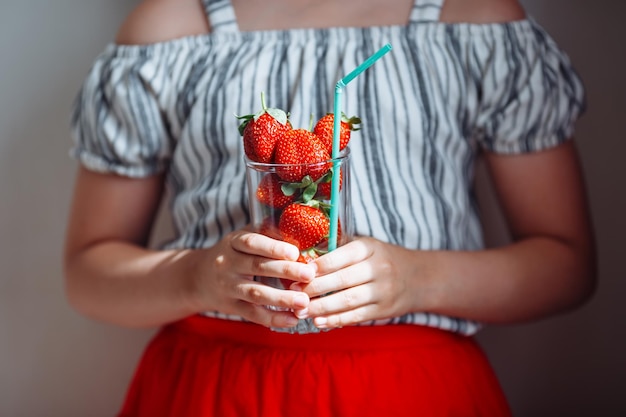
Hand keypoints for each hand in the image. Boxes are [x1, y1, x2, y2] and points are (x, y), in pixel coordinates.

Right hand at [188, 228, 315, 327]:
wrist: (198, 278)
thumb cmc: (233, 253)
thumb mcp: (242, 237)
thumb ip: (266, 232)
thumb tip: (301, 227)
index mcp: (233, 242)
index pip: (252, 242)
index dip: (273, 247)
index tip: (295, 252)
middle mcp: (228, 264)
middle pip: (257, 267)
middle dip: (285, 271)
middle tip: (309, 274)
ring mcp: (228, 287)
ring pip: (256, 293)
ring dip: (282, 298)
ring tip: (304, 302)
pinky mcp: (231, 306)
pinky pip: (253, 314)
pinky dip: (273, 318)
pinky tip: (292, 319)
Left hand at [291, 237, 418, 328]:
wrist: (417, 278)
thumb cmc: (380, 259)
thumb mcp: (366, 246)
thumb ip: (339, 249)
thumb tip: (304, 258)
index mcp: (370, 248)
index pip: (341, 256)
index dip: (318, 266)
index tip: (299, 273)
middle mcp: (378, 268)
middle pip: (342, 280)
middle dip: (314, 288)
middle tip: (293, 294)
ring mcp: (383, 291)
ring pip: (347, 301)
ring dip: (321, 308)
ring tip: (301, 311)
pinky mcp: (383, 310)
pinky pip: (356, 317)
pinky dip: (335, 320)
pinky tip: (318, 322)